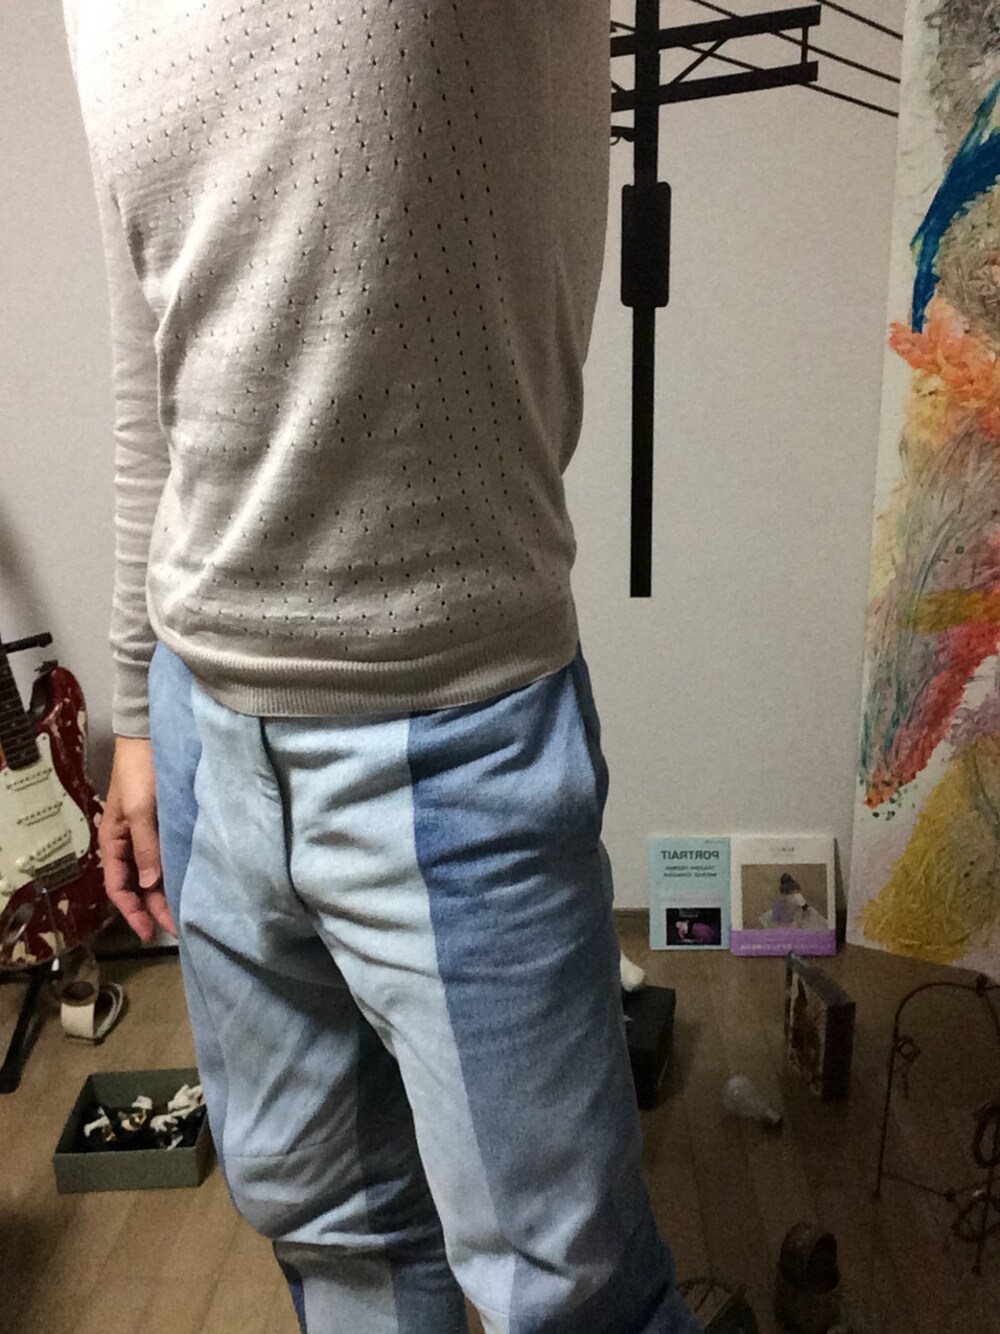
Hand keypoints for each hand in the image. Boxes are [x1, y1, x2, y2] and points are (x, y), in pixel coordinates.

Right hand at [99, 736, 176, 941]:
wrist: (152, 737)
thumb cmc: (140, 771)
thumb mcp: (140, 810)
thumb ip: (145, 847)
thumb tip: (149, 885)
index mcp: (114, 841)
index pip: (117, 887)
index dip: (132, 912)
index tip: (149, 932)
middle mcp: (130, 843)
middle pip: (138, 885)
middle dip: (153, 908)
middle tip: (177, 927)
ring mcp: (148, 835)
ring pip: (154, 874)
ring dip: (165, 894)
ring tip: (185, 913)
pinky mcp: (166, 826)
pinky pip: (168, 857)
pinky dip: (176, 874)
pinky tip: (191, 884)